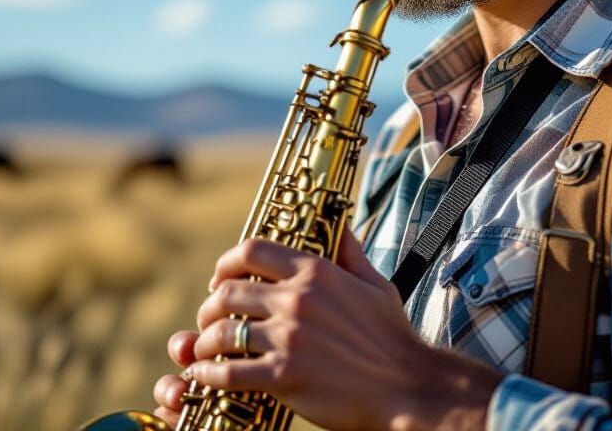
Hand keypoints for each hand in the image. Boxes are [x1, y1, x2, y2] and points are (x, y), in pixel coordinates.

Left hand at [153, 228, 500, 430]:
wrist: (407, 385)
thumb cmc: (391, 336)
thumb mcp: (375, 284)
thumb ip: (351, 253)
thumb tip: (342, 226)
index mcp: (316, 272)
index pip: (253, 251)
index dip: (226, 263)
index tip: (220, 278)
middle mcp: (298, 299)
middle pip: (229, 291)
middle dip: (210, 306)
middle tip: (209, 318)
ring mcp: (290, 337)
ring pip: (223, 331)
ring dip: (205, 341)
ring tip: (205, 349)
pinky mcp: (285, 376)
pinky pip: (229, 372)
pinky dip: (208, 373)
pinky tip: (204, 376)